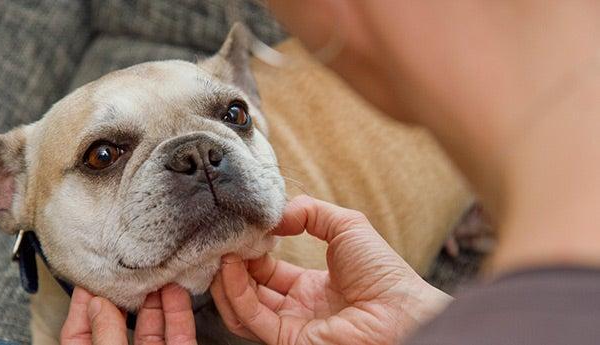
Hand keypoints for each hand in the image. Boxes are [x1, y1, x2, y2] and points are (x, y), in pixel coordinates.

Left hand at [60, 284, 196, 344]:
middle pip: (118, 324)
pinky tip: (176, 291)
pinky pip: (179, 335)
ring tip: (155, 272)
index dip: (83, 303)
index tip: (90, 276)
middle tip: (127, 267)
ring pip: (152, 326)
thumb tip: (98, 305)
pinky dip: (179, 312)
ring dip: (155, 298)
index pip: (79, 333)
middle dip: (124, 294)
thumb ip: (105, 335)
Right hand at [211, 195, 451, 344]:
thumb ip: (310, 212)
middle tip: (225, 242)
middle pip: (251, 289)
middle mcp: (298, 308)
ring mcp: (291, 325)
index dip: (253, 252)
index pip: (269, 271)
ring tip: (223, 254)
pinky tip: (232, 268)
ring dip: (228, 280)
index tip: (243, 231)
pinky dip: (236, 292)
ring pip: (243, 307)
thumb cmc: (383, 272)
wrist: (401, 309)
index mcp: (312, 287)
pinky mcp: (288, 339)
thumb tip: (275, 217)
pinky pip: (252, 318)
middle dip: (235, 265)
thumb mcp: (346, 225)